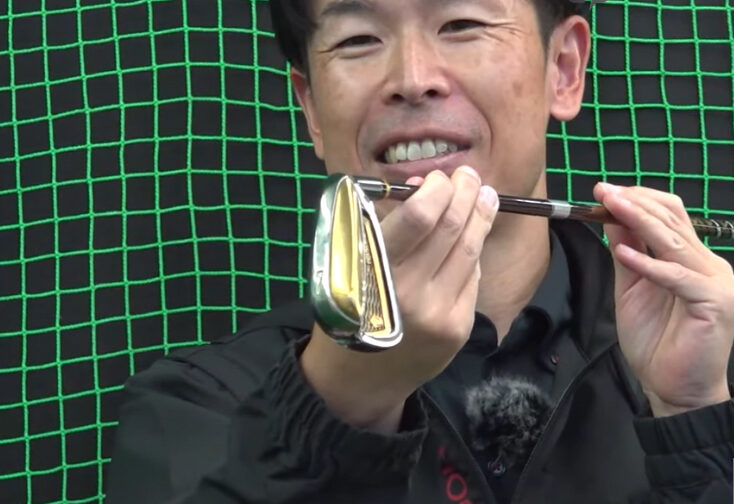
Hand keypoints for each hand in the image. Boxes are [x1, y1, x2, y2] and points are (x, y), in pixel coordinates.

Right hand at [301, 167, 498, 431]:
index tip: (438, 177)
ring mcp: (439, 313)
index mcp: (373, 270)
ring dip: (481, 216)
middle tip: (469, 177)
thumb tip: (422, 191)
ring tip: (486, 197)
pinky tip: (471, 239)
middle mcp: (410, 291)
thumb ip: (381, 230)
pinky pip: (471, 278)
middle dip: (466, 193)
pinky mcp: (457, 329)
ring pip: (470, 250)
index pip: (420, 217)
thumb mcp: (345, 266)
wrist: (358, 379)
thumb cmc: (345, 312)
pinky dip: (471, 253)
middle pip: (452, 227)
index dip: (436, 188)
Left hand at [594, 183, 733, 416]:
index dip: (638, 200)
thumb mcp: (631, 288)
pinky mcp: (714, 303)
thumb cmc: (655, 341)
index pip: (670, 216)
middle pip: (674, 221)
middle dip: (635, 203)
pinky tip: (623, 254)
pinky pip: (678, 277)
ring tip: (610, 206)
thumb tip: (612, 218)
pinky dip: (649, 264)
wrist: (672, 387)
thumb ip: (627, 254)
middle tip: (603, 191)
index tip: (603, 191)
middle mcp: (708, 264)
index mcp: (691, 259)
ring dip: (639, 220)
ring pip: (675, 241)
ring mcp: (716, 282)